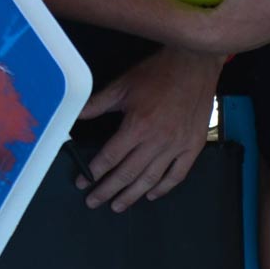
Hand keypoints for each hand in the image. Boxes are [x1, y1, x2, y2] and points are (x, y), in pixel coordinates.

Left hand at [74, 46, 222, 210]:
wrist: (196, 63)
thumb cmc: (159, 72)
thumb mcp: (122, 86)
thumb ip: (97, 105)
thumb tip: (73, 116)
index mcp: (138, 126)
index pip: (110, 158)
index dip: (94, 173)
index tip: (83, 183)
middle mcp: (158, 139)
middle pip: (127, 174)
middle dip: (107, 191)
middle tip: (94, 201)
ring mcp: (178, 144)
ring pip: (151, 179)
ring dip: (132, 195)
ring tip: (117, 206)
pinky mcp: (193, 145)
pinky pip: (178, 174)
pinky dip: (164, 188)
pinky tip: (151, 194)